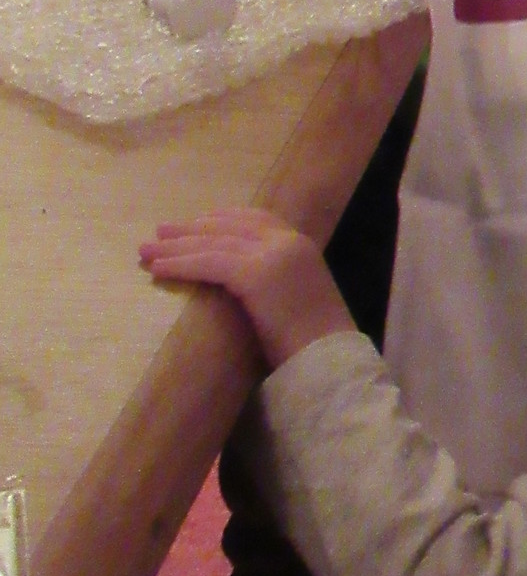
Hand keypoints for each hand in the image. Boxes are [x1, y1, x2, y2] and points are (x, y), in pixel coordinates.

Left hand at [141, 209, 353, 367]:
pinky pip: (209, 263)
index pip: (256, 218)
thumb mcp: (300, 297)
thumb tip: (248, 287)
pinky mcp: (255, 274)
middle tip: (160, 232)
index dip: (222, 218)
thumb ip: (279, 282)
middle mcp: (287, 242)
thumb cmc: (316, 341)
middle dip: (191, 228)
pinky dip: (181, 264)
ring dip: (176, 247)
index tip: (196, 222)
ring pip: (214, 243)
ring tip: (147, 250)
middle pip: (228, 226)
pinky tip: (159, 269)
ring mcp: (272, 255)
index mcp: (301, 244)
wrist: (329, 357)